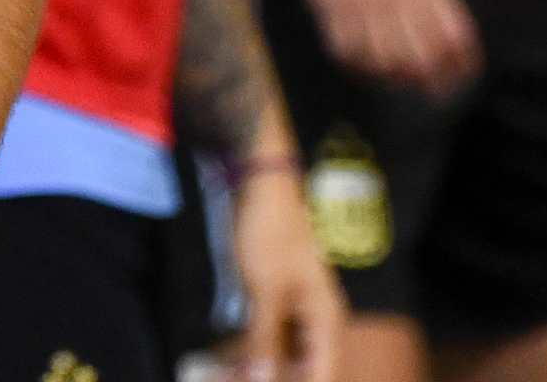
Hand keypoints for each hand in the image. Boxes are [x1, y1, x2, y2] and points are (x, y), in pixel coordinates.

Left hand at [225, 163, 343, 381]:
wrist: (259, 184)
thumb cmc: (270, 234)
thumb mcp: (265, 290)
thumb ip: (264, 339)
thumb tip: (262, 381)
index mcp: (326, 321)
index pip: (324, 375)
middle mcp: (314, 321)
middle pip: (301, 369)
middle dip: (268, 378)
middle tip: (227, 380)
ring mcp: (293, 311)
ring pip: (279, 355)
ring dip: (255, 367)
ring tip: (220, 374)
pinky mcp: (271, 300)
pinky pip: (264, 335)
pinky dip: (248, 348)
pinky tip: (223, 358)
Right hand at [293, 0, 476, 96]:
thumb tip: (440, 33)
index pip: (454, 38)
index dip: (462, 65)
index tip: (460, 76)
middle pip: (420, 57)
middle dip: (429, 80)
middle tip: (428, 86)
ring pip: (382, 60)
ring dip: (391, 75)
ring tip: (394, 76)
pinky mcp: (329, 1)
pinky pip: (345, 48)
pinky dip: (356, 64)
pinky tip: (361, 63)